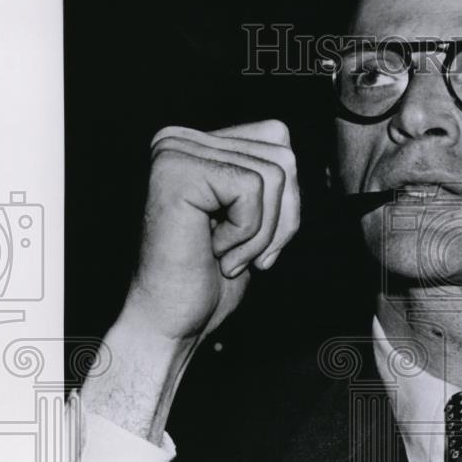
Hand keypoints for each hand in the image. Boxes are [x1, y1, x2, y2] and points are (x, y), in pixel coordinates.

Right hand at [123, 119, 300, 341]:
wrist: (171, 322)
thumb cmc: (210, 280)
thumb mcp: (255, 220)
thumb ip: (271, 181)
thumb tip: (290, 156)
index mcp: (198, 144)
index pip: (278, 140)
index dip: (286, 200)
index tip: (256, 243)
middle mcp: (180, 138)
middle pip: (282, 155)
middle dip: (281, 219)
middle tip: (245, 256)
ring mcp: (174, 151)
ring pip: (274, 173)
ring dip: (262, 232)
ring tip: (226, 256)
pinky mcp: (176, 171)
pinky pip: (252, 188)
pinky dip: (246, 233)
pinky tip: (213, 253)